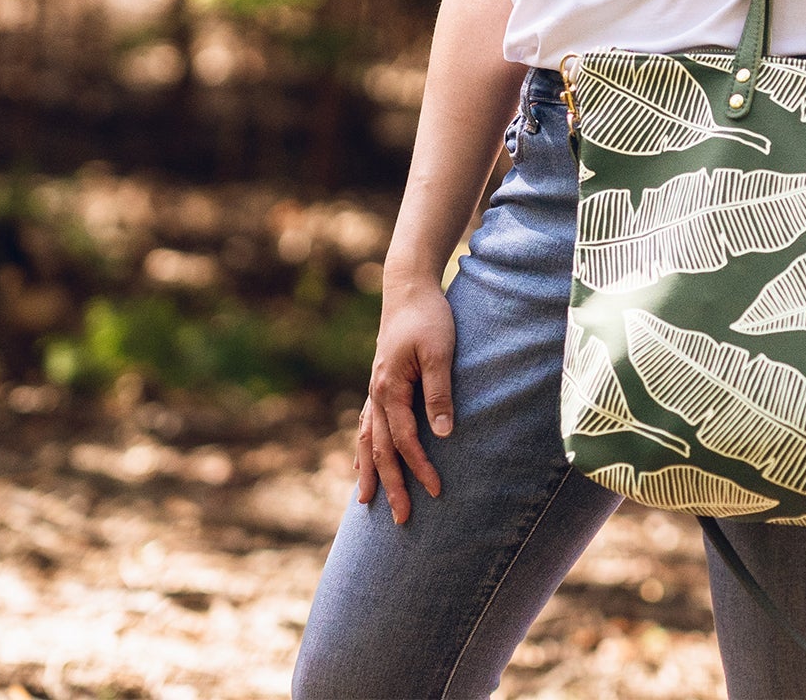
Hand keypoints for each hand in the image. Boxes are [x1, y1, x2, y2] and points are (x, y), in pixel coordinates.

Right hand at [355, 280, 455, 524]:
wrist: (408, 287)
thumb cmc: (429, 316)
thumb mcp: (440, 351)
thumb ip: (439, 392)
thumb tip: (444, 434)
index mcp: (390, 388)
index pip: (405, 440)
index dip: (420, 467)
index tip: (436, 491)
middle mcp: (377, 394)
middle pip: (382, 449)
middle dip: (391, 485)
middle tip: (401, 519)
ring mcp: (375, 389)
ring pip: (368, 440)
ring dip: (370, 472)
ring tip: (366, 503)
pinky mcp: (380, 383)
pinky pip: (367, 424)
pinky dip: (364, 447)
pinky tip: (361, 462)